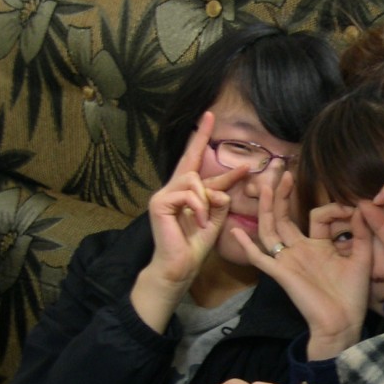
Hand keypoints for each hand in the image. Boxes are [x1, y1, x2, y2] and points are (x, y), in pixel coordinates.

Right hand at [132, 112, 249, 329]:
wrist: (179, 266)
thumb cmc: (194, 245)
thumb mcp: (215, 218)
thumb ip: (219, 200)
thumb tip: (225, 189)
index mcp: (187, 191)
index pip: (195, 161)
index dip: (202, 139)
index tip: (210, 117)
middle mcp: (173, 188)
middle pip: (191, 160)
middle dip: (202, 140)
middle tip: (213, 121)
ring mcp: (163, 194)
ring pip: (193, 180)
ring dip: (206, 199)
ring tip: (205, 218)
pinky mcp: (159, 202)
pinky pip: (188, 193)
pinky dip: (199, 207)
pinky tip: (198, 221)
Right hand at [230, 174, 370, 357]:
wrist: (342, 324)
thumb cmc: (351, 296)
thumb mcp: (361, 258)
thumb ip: (361, 233)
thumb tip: (362, 205)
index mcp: (317, 246)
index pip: (315, 216)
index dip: (333, 208)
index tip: (352, 208)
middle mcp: (299, 251)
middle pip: (283, 217)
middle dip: (280, 195)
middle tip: (280, 171)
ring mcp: (288, 261)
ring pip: (270, 230)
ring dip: (265, 208)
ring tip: (263, 186)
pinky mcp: (282, 274)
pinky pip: (260, 258)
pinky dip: (247, 245)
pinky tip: (235, 231)